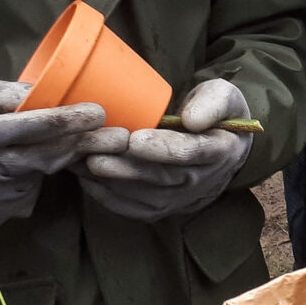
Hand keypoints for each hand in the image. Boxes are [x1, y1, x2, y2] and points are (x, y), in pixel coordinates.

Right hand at [0, 81, 121, 232]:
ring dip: (63, 160)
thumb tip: (37, 91)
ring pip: (44, 175)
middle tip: (121, 137)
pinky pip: (27, 193)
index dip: (69, 120)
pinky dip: (32, 179)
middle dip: (89, 145)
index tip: (98, 112)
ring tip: (86, 146)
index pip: (35, 127)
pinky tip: (19, 170)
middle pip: (52, 156)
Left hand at [77, 79, 252, 221]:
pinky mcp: (165, 207)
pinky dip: (110, 197)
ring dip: (113, 183)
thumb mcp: (223, 96)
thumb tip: (192, 120)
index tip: (135, 140)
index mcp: (221, 150)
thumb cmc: (215, 113)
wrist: (222, 144)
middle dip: (127, 168)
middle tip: (95, 155)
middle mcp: (204, 180)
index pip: (192, 153)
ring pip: (146, 196)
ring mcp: (184, 198)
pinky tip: (88, 179)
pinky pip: (136, 208)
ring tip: (82, 164)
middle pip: (164, 178)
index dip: (163, 149)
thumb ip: (213, 102)